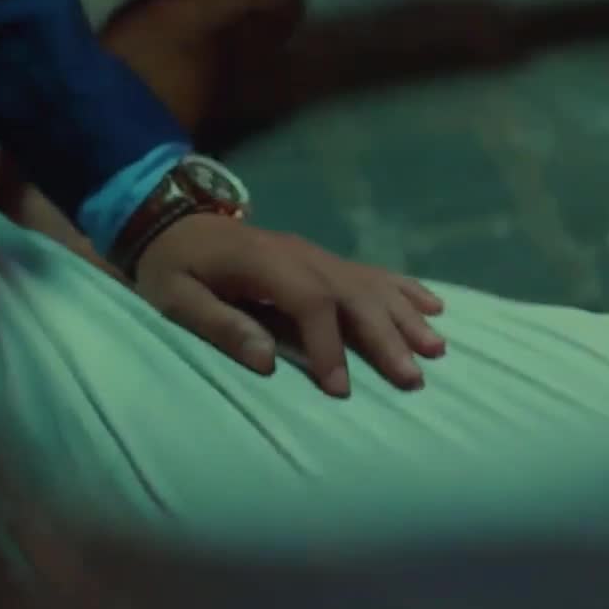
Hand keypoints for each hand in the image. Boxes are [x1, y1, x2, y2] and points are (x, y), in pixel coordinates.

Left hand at [133, 213, 445, 396]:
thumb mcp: (176, 298)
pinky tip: (433, 306)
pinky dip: (404, 289)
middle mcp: (301, 255)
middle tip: (412, 378)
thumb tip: (266, 360)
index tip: (339, 387)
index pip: (309, 304)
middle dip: (385, 337)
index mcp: (264, 263)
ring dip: (405, 317)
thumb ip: (219, 325)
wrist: (172, 221)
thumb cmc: (172, 267)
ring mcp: (315, 254)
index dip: (327, 346)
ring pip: (371, 284)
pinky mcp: (321, 258)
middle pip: (352, 295)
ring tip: (436, 348)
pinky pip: (371, 272)